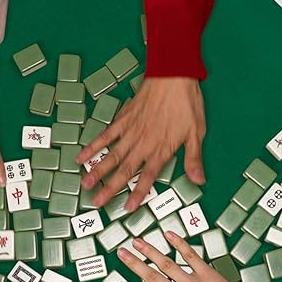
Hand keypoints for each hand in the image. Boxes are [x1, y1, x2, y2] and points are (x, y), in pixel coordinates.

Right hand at [76, 77, 205, 211]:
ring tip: (85, 184)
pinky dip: (93, 146)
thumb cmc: (187, 103)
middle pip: (124, 170)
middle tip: (96, 202)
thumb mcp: (197, 132)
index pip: (147, 177)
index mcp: (160, 149)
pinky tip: (82, 157)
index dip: (138, 193)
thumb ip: (193, 158)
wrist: (173, 73)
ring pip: (111, 155)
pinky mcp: (123, 120)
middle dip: (110, 188)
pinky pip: (106, 135)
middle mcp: (142, 143)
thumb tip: (199, 180)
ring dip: (98, 171)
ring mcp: (130, 131)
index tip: (127, 208)